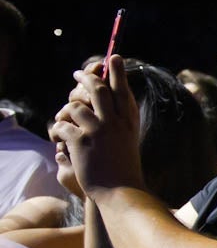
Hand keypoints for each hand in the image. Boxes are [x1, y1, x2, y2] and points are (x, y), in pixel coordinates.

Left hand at [50, 55, 145, 196]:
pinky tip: (60, 139)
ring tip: (65, 119)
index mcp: (129, 121)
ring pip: (75, 106)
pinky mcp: (82, 142)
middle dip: (86, 78)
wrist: (121, 191)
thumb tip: (107, 104)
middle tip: (78, 74)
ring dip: (67, 112)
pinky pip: (61, 126)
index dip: (117, 72)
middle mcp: (115, 122)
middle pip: (98, 89)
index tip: (113, 57)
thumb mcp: (127, 140)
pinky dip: (58, 131)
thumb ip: (119, 121)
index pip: (122, 89)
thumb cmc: (123, 168)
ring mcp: (99, 131)